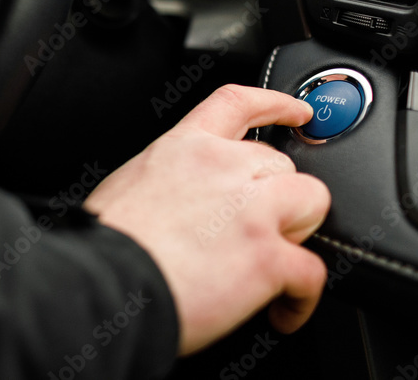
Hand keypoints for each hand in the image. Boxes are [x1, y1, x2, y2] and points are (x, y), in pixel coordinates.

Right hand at [85, 84, 329, 355]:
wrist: (105, 282)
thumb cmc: (108, 244)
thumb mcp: (131, 183)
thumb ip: (171, 180)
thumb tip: (185, 202)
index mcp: (184, 148)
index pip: (238, 104)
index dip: (276, 104)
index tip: (298, 113)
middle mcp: (223, 167)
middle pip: (282, 164)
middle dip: (275, 198)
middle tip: (251, 233)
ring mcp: (251, 209)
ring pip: (311, 201)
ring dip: (297, 232)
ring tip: (273, 263)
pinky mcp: (268, 256)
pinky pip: (312, 272)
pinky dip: (301, 298)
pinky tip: (283, 312)